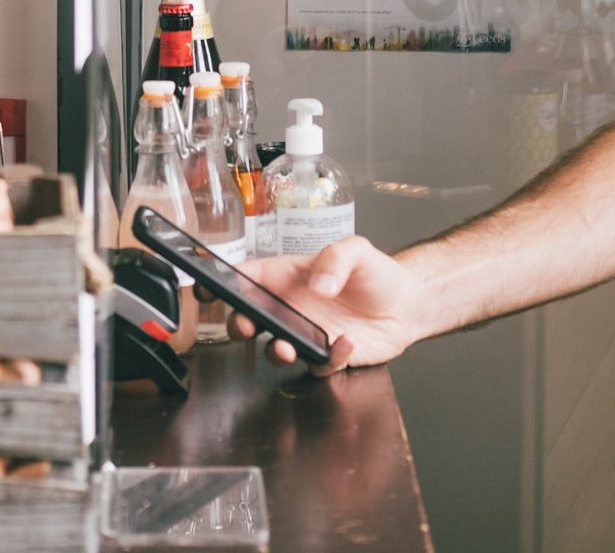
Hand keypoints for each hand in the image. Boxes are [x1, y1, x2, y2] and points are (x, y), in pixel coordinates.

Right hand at [228, 236, 422, 375]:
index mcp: (287, 277)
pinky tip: (345, 344)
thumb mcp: (358, 250)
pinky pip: (317, 365)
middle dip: (238, 324)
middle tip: (245, 326)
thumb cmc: (376, 273)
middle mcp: (290, 307)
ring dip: (274, 351)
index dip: (221, 283)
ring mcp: (305, 333)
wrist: (407, 305)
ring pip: (274, 348)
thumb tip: (319, 284)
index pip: (246, 278)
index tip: (207, 290)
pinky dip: (327, 359)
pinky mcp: (326, 355)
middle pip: (248, 318)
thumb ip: (336, 258)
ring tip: (286, 347)